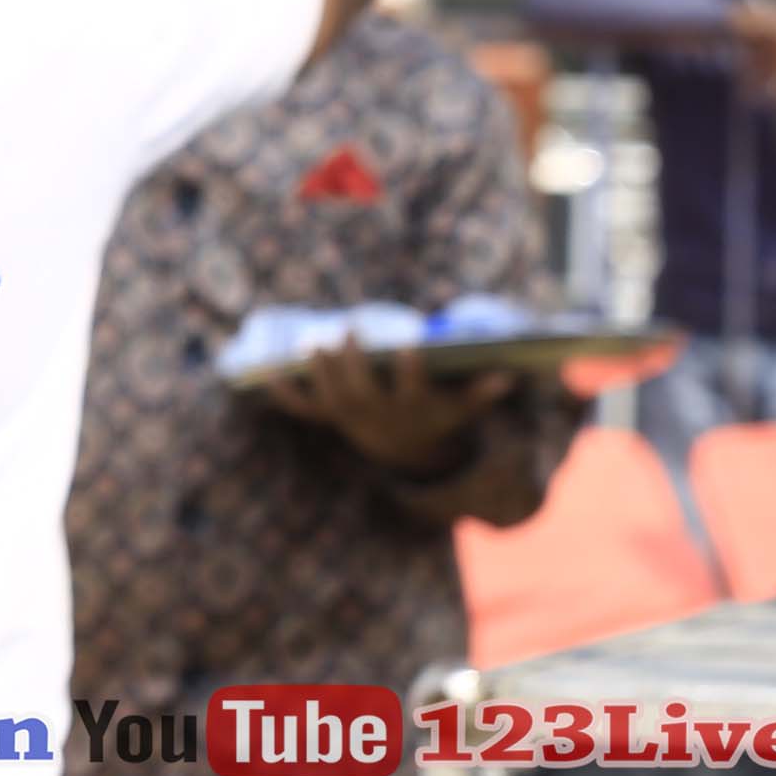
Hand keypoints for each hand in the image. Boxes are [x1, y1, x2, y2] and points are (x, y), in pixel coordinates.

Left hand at [264, 344, 511, 479]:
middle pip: (361, 390)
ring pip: (330, 397)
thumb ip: (482, 391)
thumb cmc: (437, 412)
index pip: (412, 387)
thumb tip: (509, 375)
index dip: (409, 369)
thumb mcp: (462, 405)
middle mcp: (378, 414)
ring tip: (312, 341)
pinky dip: (285, 393)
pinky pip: (304, 408)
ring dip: (318, 371)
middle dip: (353, 360)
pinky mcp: (329, 417)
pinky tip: (266, 373)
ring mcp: (350, 417)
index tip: (408, 344)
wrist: (406, 448)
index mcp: (413, 406)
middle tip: (348, 327)